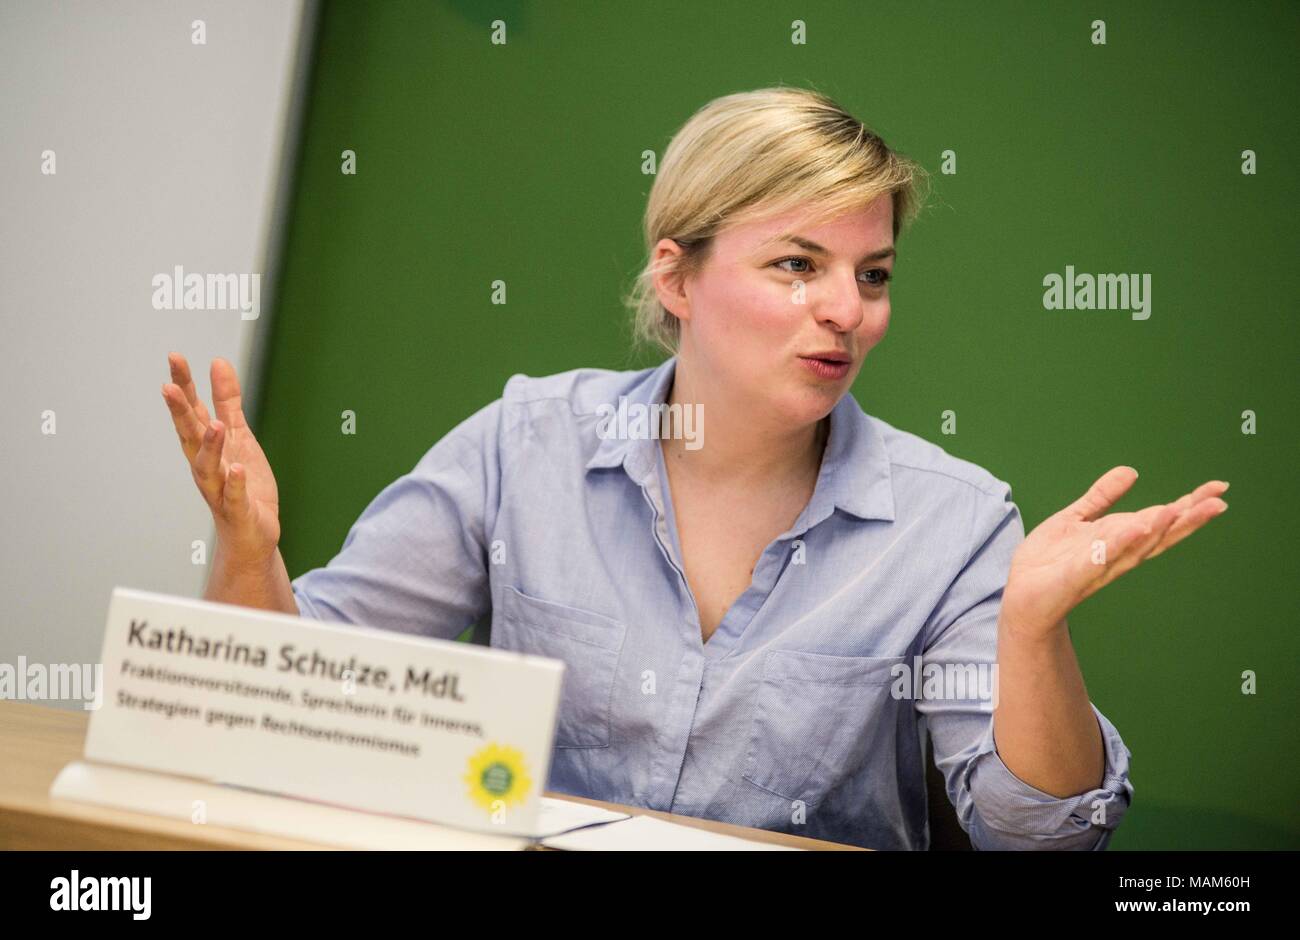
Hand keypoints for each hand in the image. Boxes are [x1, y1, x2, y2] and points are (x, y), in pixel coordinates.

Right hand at [161, 353, 280, 565]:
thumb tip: (218, 362)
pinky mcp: (237, 509)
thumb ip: (226, 401)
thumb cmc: (240, 482)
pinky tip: (237, 470)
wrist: (251, 532)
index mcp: (204, 446)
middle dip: (179, 412)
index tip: (174, 357)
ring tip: (213, 424)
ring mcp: (219, 488)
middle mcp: (205, 465)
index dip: (183, 384)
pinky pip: (233, 496)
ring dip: (209, 446)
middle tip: (169, 386)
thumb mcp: (237, 435)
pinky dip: (234, 483)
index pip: (190, 411)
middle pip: (189, 435)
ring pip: (207, 467)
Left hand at [1002, 466, 1227, 637]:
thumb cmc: (1050, 560)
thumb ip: (1101, 497)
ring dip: (1156, 528)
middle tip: (1219, 501)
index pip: (1160, 520)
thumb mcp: (1076, 519)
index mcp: (1119, 539)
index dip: (1189, 506)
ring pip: (1133, 547)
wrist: (1022, 595)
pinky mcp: (1074, 577)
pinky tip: (1135, 529)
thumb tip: (1131, 471)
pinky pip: (1098, 559)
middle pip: (1159, 535)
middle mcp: (1117, 554)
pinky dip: (1117, 544)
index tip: (1218, 488)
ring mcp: (1098, 566)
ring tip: (1177, 509)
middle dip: (1187, 519)